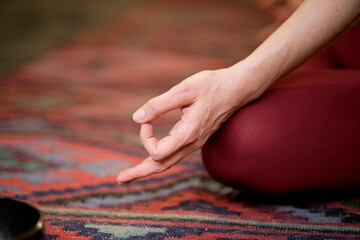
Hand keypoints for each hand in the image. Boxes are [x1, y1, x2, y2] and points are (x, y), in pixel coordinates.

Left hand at [116, 65, 259, 183]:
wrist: (237, 88)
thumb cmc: (212, 86)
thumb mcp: (184, 90)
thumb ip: (159, 105)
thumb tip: (136, 118)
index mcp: (187, 134)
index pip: (157, 152)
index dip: (145, 138)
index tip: (147, 119)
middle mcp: (191, 143)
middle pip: (161, 166)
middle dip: (139, 173)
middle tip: (119, 180)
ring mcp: (195, 143)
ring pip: (168, 162)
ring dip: (148, 168)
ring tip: (131, 174)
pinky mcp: (196, 137)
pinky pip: (175, 154)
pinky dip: (159, 159)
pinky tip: (152, 156)